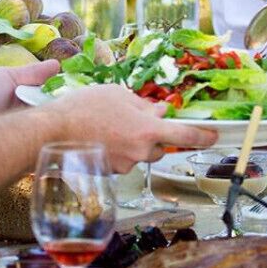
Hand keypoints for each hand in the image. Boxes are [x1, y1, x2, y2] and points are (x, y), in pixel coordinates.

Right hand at [47, 85, 218, 172]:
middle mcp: (140, 152)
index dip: (203, 136)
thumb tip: (157, 111)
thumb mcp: (117, 94)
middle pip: (159, 147)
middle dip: (152, 135)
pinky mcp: (109, 172)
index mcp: (147, 130)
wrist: (52, 133)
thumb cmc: (84, 108)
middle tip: (134, 119)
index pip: (184, 135)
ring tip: (109, 126)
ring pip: (138, 154)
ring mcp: (124, 165)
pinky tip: (99, 137)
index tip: (214, 136)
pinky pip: (121, 160)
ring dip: (132, 142)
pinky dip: (116, 149)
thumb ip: (142, 104)